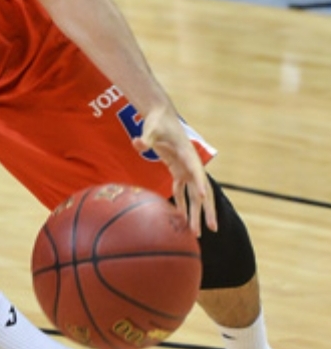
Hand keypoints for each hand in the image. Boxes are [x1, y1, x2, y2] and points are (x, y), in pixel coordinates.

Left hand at [133, 106, 215, 235]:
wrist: (160, 115)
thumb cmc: (157, 121)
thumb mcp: (150, 128)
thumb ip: (145, 138)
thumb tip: (137, 143)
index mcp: (186, 153)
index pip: (196, 171)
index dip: (200, 184)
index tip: (203, 198)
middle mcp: (190, 164)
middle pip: (201, 190)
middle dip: (207, 210)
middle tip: (211, 228)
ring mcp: (185, 168)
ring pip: (194, 195)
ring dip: (196, 213)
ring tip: (196, 234)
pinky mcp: (178, 170)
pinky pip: (182, 191)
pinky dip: (182, 205)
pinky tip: (181, 220)